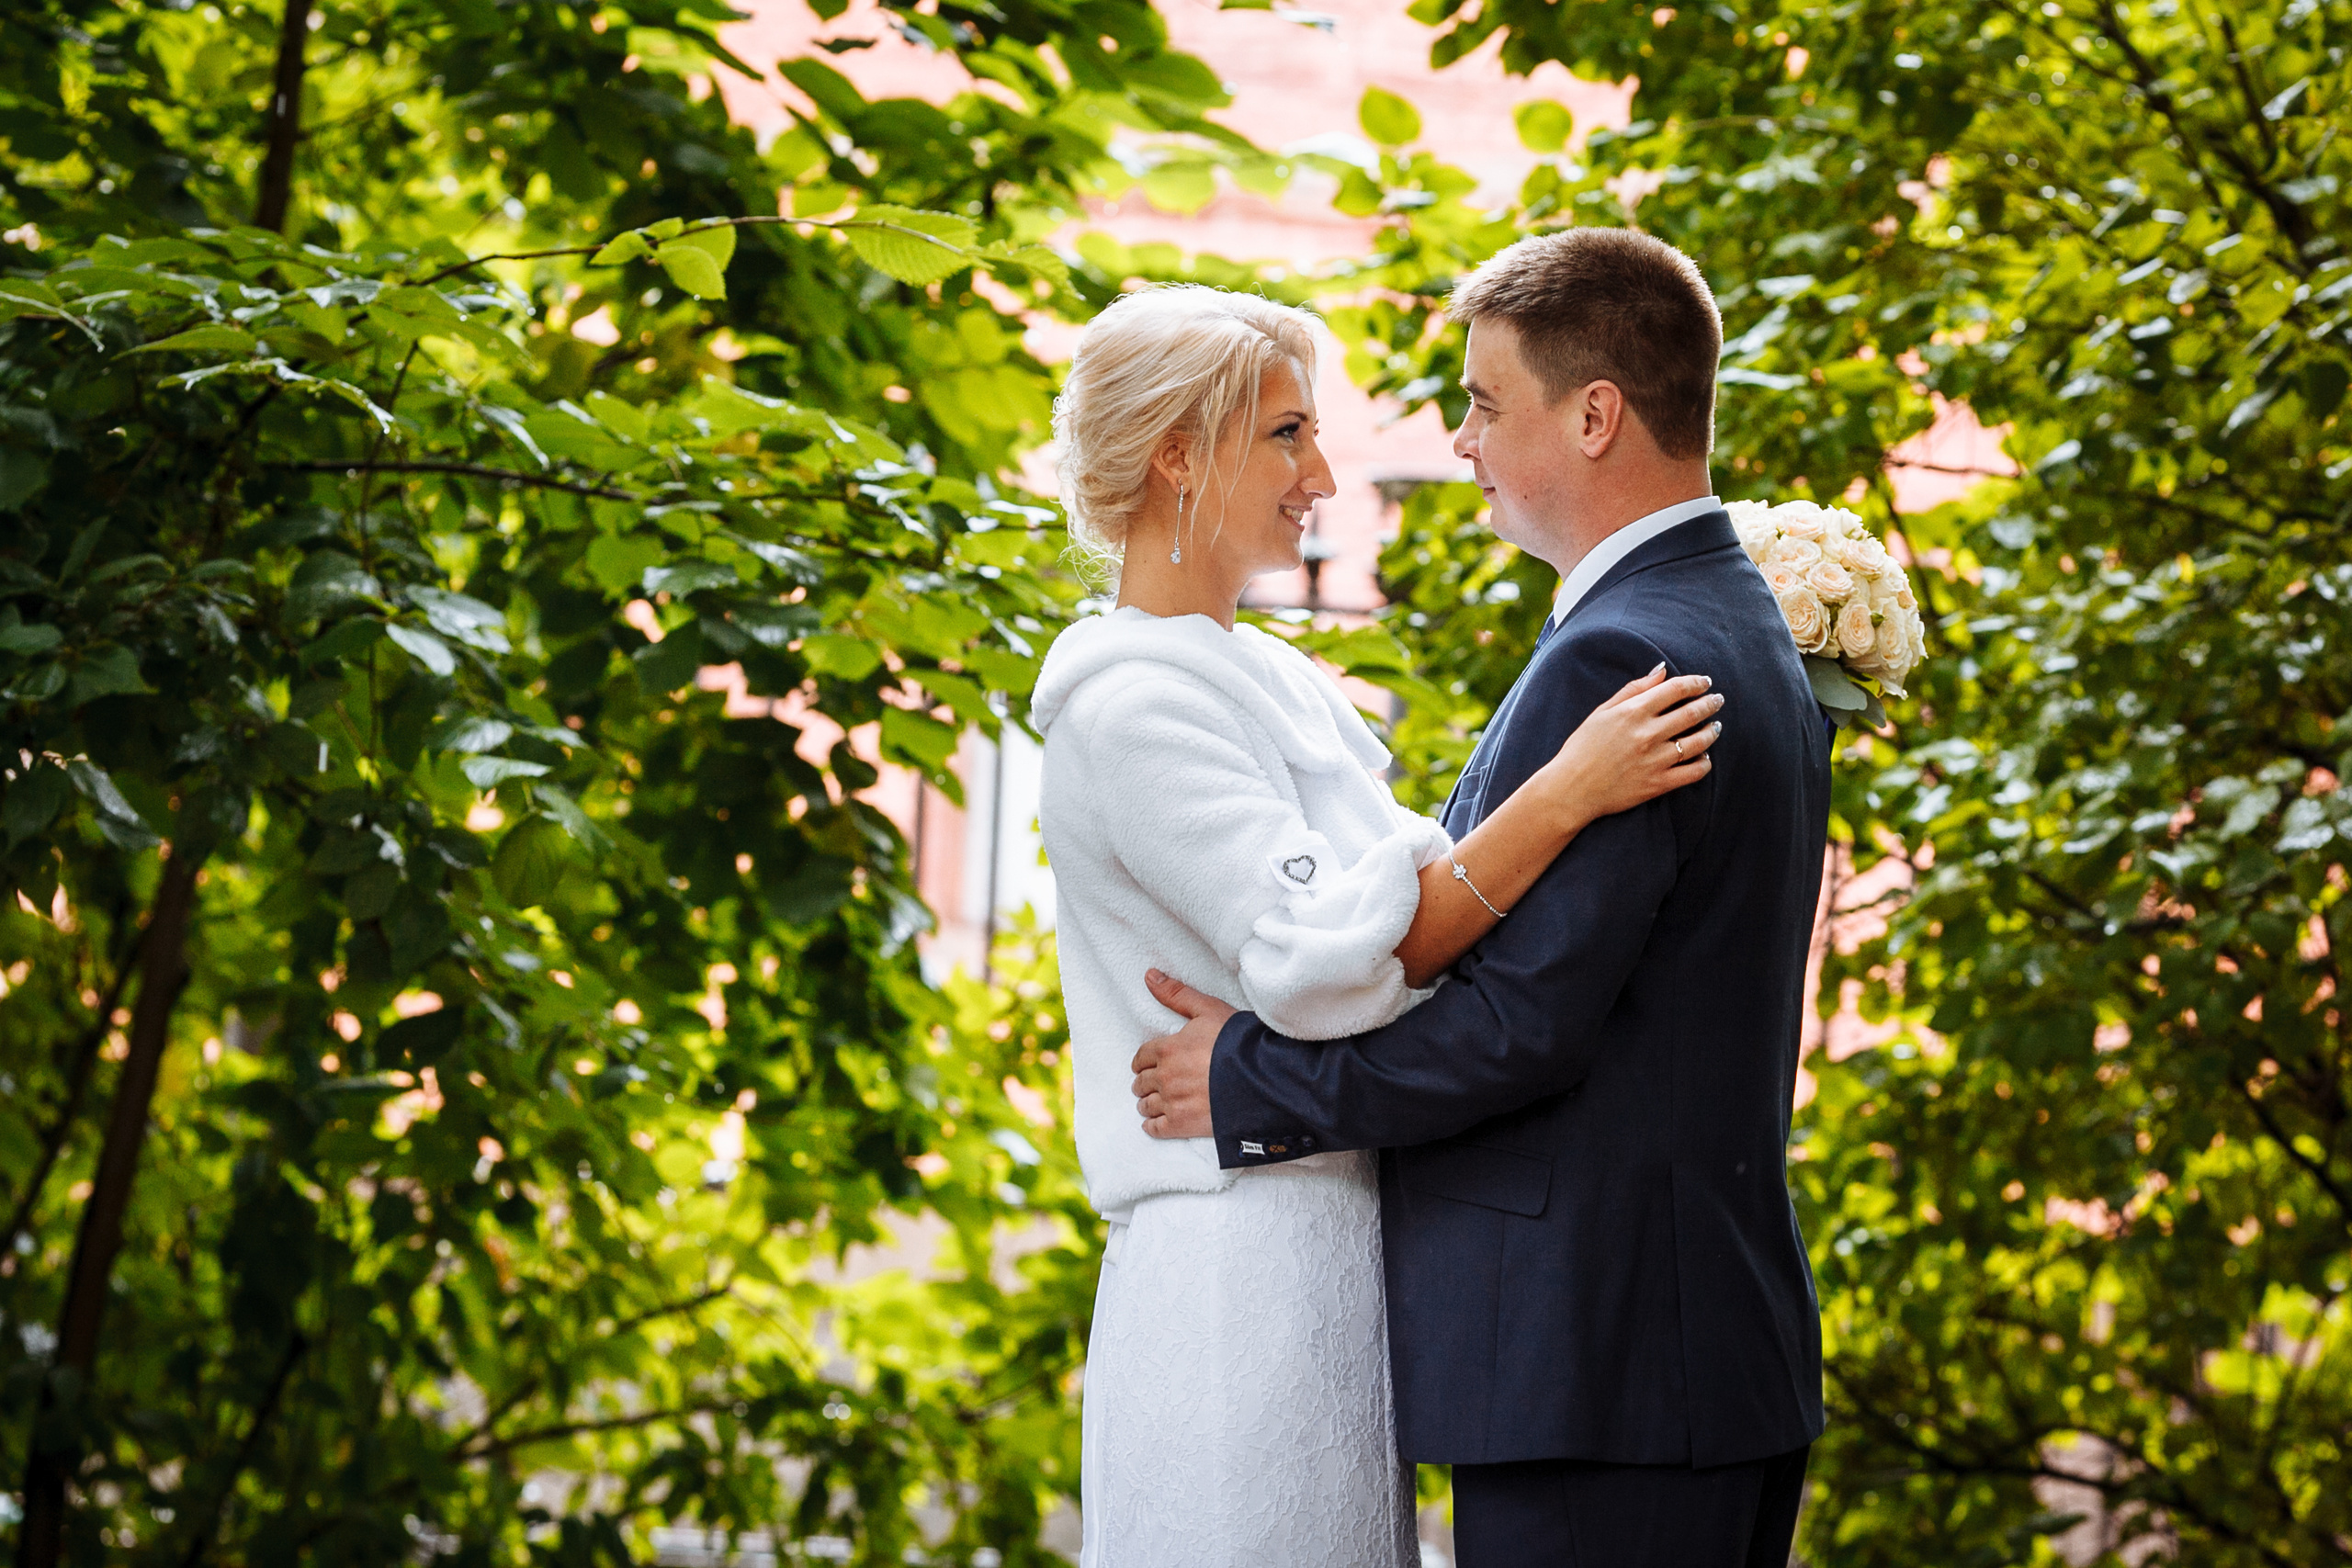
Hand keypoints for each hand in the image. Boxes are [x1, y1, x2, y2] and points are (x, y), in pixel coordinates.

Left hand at [1129, 968, 1234, 1139]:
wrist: (1261, 1077)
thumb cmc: (1237, 1041)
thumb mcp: (1208, 1009)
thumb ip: (1177, 994)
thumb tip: (1149, 975)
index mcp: (1167, 1048)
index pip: (1142, 1056)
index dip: (1144, 1061)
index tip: (1147, 1065)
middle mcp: (1164, 1076)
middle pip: (1142, 1082)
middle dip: (1146, 1082)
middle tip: (1152, 1084)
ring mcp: (1172, 1102)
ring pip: (1146, 1105)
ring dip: (1148, 1103)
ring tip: (1155, 1103)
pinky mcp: (1182, 1125)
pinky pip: (1155, 1128)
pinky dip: (1153, 1126)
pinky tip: (1157, 1123)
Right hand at [1543, 664, 1721, 820]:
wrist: (1572, 789)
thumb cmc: (1582, 747)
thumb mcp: (1602, 711)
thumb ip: (1634, 689)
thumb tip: (1661, 670)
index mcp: (1633, 712)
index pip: (1675, 690)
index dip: (1695, 683)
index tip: (1705, 682)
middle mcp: (1647, 734)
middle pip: (1692, 713)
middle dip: (1710, 704)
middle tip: (1718, 700)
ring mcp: (1655, 760)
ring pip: (1698, 742)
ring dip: (1712, 732)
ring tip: (1716, 727)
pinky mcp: (1658, 784)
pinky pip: (1693, 772)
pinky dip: (1704, 763)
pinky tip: (1704, 757)